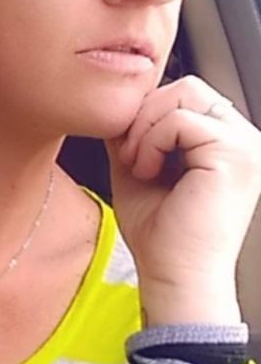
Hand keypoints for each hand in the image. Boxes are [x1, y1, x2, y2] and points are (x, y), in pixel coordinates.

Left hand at [105, 76, 260, 322]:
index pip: (184, 93)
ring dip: (145, 128)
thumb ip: (135, 130)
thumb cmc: (159, 234)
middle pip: (186, 85)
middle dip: (145, 115)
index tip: (129, 151)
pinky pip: (180, 120)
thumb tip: (120, 101)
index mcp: (224, 142)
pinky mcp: (235, 156)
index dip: (147, 112)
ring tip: (139, 165)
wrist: (173, 278)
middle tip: (131, 156)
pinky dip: (150, 142)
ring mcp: (244, 146)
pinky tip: (147, 172)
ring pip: (183, 94)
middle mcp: (242, 139)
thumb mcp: (138, 165)